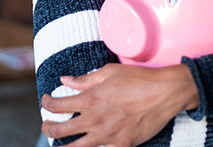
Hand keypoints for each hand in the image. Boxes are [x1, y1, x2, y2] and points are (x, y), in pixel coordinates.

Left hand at [41, 63, 198, 146]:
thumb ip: (85, 79)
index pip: (56, 106)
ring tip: (60, 142)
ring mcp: (107, 135)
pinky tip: (91, 144)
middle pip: (58, 131)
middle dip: (47, 128)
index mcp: (91, 98)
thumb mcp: (110, 72)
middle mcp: (95, 119)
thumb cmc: (139, 79)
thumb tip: (65, 80)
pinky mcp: (121, 146)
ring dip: (62, 146)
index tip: (46, 101)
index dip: (46, 104)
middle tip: (47, 125)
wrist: (165, 93)